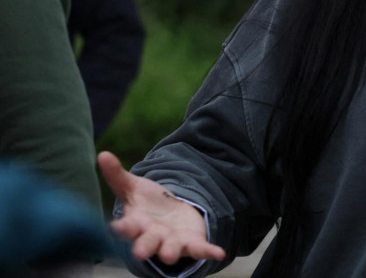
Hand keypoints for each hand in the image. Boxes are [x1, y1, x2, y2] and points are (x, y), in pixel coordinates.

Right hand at [97, 151, 226, 264]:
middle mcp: (152, 236)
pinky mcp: (192, 243)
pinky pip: (200, 248)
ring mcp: (172, 242)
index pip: (126, 227)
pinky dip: (208, 251)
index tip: (115, 228)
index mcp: (136, 224)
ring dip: (170, 252)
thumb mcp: (133, 188)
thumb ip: (117, 175)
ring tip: (168, 255)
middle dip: (144, 247)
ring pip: (170, 249)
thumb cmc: (147, 205)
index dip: (121, 228)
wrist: (172, 216)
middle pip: (147, 242)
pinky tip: (219, 252)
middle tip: (140, 253)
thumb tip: (102, 154)